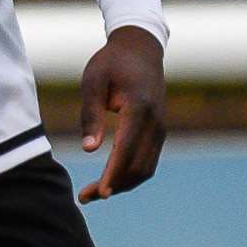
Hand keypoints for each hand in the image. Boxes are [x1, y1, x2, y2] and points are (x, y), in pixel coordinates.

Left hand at [78, 25, 166, 202]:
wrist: (140, 49)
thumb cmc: (111, 63)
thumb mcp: (93, 81)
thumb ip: (91, 114)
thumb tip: (89, 150)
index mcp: (139, 107)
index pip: (126, 149)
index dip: (114, 173)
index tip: (101, 193)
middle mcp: (155, 123)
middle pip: (138, 166)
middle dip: (114, 185)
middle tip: (86, 197)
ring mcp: (160, 129)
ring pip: (145, 168)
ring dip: (123, 183)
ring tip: (95, 193)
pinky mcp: (158, 132)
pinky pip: (147, 161)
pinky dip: (130, 174)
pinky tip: (111, 179)